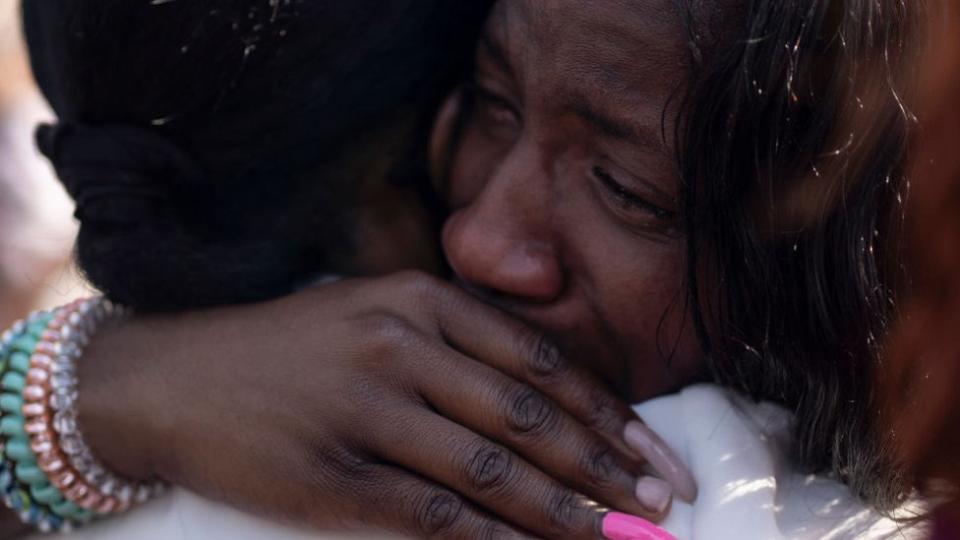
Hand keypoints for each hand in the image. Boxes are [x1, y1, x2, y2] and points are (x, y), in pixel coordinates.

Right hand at [78, 271, 692, 537]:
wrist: (172, 378)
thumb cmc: (288, 347)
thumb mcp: (373, 312)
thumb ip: (455, 342)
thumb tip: (546, 403)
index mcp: (420, 299)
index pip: (541, 362)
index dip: (608, 415)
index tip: (655, 456)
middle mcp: (399, 345)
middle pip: (530, 416)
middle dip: (606, 468)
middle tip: (661, 506)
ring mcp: (365, 410)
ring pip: (491, 469)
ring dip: (565, 512)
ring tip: (619, 539)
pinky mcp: (331, 475)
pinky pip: (432, 514)